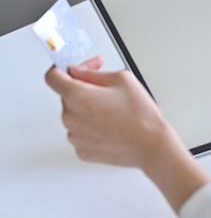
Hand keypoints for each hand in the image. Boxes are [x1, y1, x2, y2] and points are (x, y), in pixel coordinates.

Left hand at [45, 56, 172, 168]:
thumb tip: (79, 72)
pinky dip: (92, 126)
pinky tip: (111, 124)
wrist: (151, 145)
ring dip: (88, 108)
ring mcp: (75, 136)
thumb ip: (93, 73)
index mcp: (77, 96)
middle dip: (84, 88)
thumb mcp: (122, 79)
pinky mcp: (83, 150)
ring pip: (75, 114)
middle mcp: (70, 117)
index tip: (72, 68)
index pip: (52, 77)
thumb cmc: (140, 115)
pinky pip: (82, 132)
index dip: (63, 67)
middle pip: (67, 95)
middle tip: (107, 88)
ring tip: (114, 110)